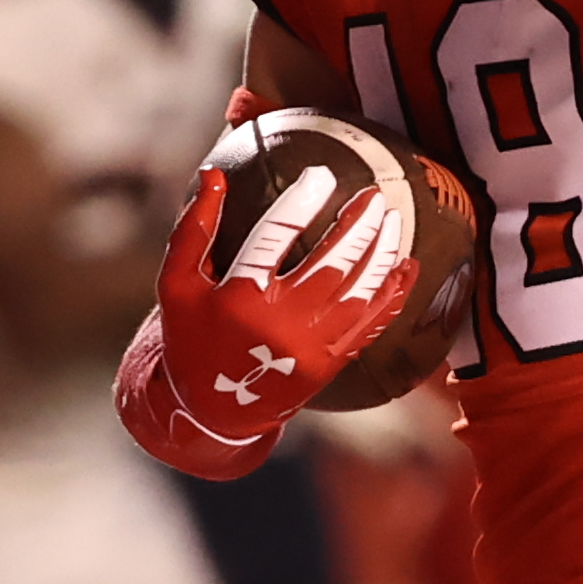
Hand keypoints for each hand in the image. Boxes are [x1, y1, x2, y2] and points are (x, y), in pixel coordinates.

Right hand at [113, 136, 422, 479]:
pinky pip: (371, 324)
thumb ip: (194, 229)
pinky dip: (392, 293)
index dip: (301, 201)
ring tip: (392, 220)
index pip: (275, 237)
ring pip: (359, 292)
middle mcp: (280, 324)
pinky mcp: (330, 363)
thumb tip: (213, 174)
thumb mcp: (176, 284)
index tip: (322, 173)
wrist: (211, 410)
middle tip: (373, 195)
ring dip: (382, 253)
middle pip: (331, 263)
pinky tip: (406, 266)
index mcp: (239, 299)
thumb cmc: (190, 337)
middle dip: (358, 224)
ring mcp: (310, 347)